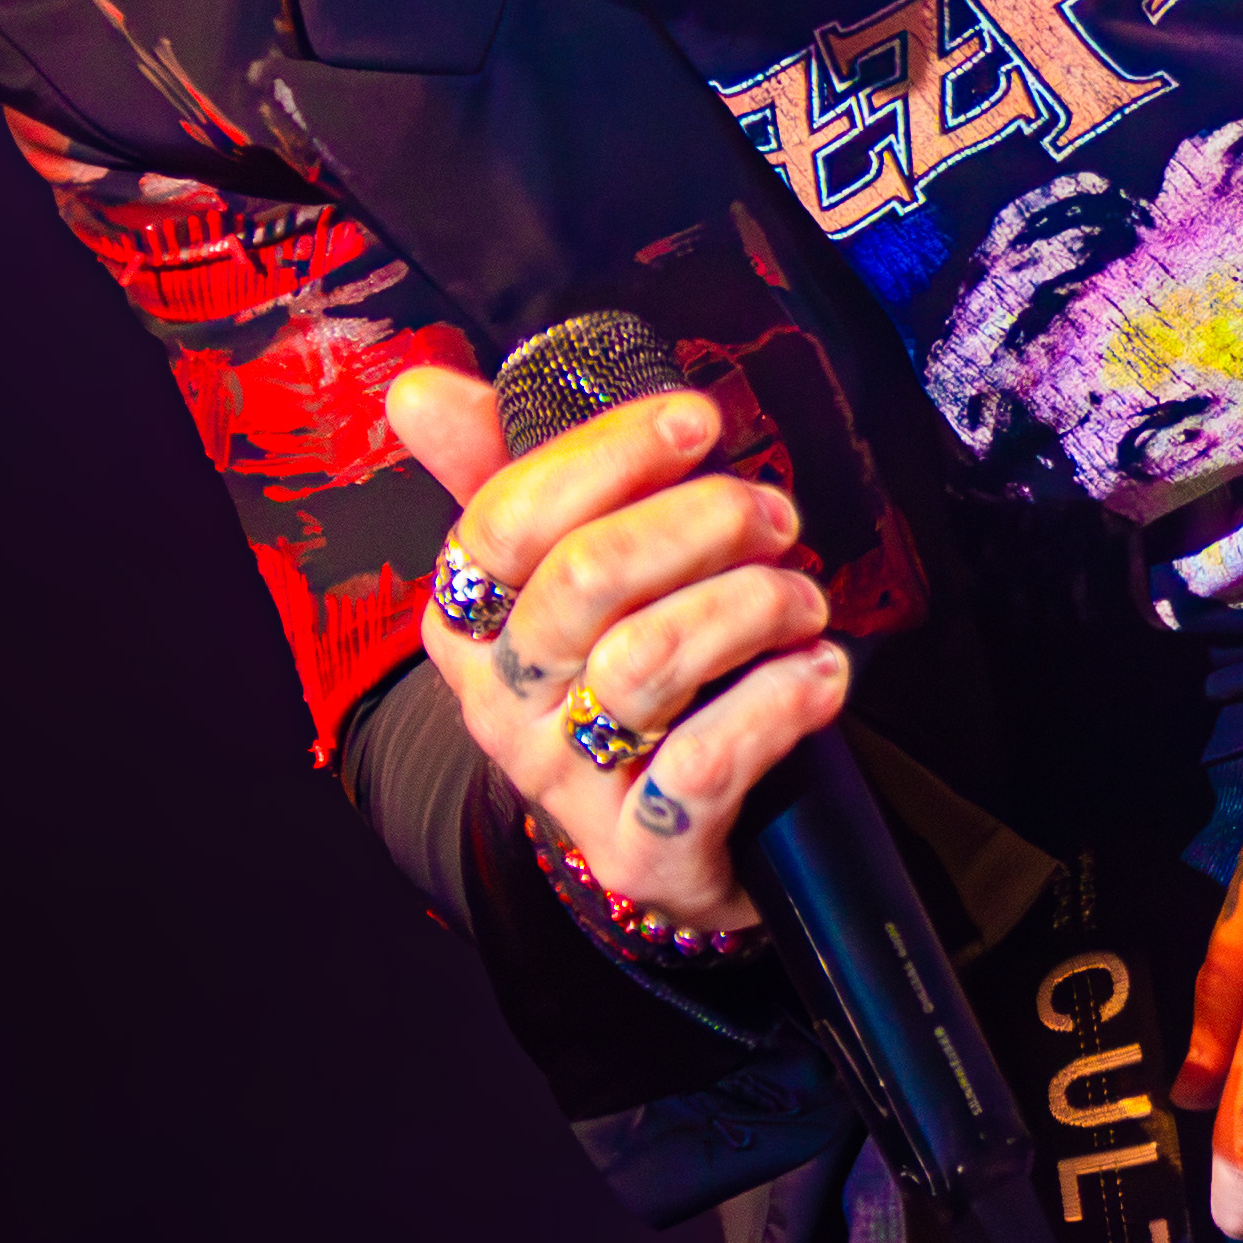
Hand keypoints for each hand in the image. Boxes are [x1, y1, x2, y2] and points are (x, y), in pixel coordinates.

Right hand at [383, 364, 843, 933]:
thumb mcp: (563, 578)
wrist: (668, 842)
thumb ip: (505, 478)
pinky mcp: (639, 854)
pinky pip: (700, 768)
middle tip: (776, 515)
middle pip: (583, 581)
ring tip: (805, 600)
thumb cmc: (624, 676)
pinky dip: (774, 705)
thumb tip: (422, 388)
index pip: (505, 519)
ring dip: (748, 607)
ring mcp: (566, 786)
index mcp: (469, 627)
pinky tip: (820, 672)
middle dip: (698, 523)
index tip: (698, 419)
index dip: (607, 455)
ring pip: (644, 663)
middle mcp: (499, 706)